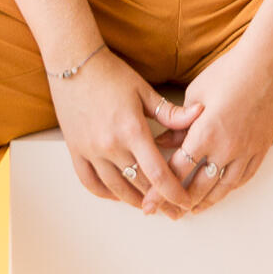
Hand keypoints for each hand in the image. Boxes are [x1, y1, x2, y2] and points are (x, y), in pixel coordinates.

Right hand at [50, 48, 204, 215]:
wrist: (73, 62)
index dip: (174, 193)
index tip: (185, 203)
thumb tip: (200, 114)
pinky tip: (119, 195)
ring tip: (150, 206)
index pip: (158, 173)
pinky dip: (106, 193)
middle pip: (140, 185)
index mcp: (132, 130)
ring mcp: (90, 150)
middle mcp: (110, 145)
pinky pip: (90, 182)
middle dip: (160, 201)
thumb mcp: (144, 90)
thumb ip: (170, 112)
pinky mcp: (76, 150)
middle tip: (174, 211)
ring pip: (116, 188)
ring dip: (136, 201)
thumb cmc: (111, 73)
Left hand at [161, 40, 272, 215]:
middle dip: (179, 203)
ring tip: (190, 210)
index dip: (159, 190)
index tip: (148, 203)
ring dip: (205, 202)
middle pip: (198, 187)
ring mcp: (246, 151)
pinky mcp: (261, 150)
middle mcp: (226, 147)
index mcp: (205, 132)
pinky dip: (227, 189)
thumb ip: (177, 125)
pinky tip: (218, 193)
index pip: (176, 170)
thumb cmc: (227, 72)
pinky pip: (242, 179)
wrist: (268, 64)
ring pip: (222, 188)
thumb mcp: (195, 95)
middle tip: (165, 214)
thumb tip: (161, 143)